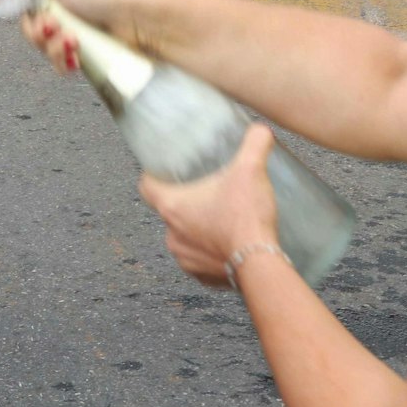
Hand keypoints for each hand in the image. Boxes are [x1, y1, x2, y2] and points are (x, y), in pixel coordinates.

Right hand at [0, 0, 148, 74]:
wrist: (139, 21)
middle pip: (24, 19)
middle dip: (37, 29)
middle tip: (53, 27)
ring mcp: (67, 23)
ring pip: (40, 43)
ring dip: (52, 46)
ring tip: (73, 42)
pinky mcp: (78, 46)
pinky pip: (57, 60)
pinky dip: (64, 61)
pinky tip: (76, 58)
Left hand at [139, 123, 280, 287]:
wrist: (261, 263)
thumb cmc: (247, 218)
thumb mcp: (251, 169)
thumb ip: (255, 143)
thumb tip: (261, 129)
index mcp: (172, 206)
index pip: (146, 186)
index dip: (153, 175)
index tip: (163, 170)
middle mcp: (172, 235)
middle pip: (170, 211)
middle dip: (187, 202)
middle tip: (208, 191)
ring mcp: (186, 259)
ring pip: (185, 237)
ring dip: (199, 229)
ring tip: (221, 217)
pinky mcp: (202, 276)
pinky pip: (200, 260)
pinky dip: (211, 252)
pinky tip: (228, 243)